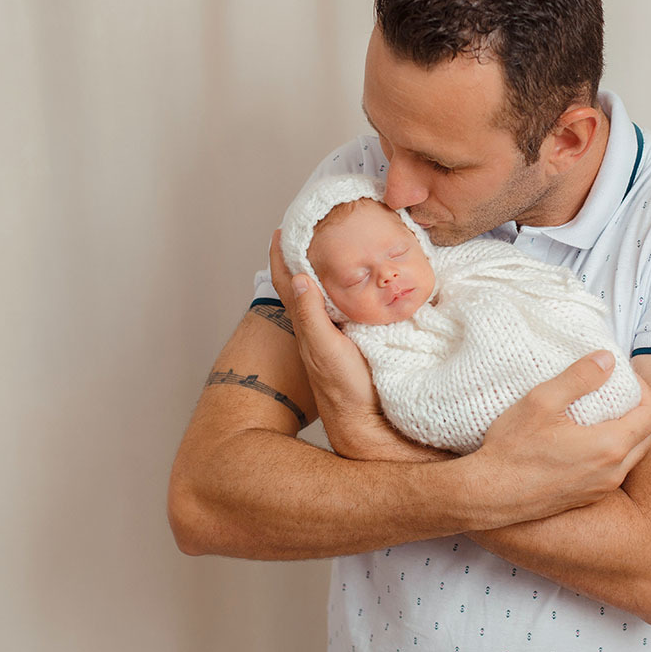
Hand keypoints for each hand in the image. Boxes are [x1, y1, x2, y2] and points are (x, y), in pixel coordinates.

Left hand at [269, 230, 403, 455]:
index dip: (282, 255)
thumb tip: (298, 276)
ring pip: (323, 294)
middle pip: (304, 283)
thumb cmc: (344, 389)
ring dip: (323, 270)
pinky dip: (344, 289)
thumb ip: (311, 315)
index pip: (288, 282)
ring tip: (332, 248)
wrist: (368, 421)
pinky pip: (343, 307)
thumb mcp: (325, 349)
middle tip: (310, 229)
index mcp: (307, 324)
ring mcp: (334, 335)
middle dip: (303, 256)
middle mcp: (317, 327)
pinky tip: (358, 285)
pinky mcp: (353, 342)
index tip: (283, 229)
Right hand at [468, 350, 650, 526]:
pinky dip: (613, 451)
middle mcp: (613, 472)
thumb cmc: (514, 448)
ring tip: (603, 413)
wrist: (491, 494)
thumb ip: (580, 376)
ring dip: (628, 432)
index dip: (645, 390)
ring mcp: (601, 489)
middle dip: (641, 410)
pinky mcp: (587, 498)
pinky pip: (614, 471)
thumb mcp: (543, 400)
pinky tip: (586, 438)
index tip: (625, 377)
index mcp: (610, 446)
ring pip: (633, 456)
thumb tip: (608, 359)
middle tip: (619, 392)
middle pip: (648, 436)